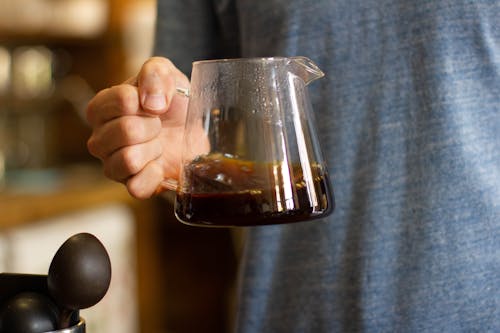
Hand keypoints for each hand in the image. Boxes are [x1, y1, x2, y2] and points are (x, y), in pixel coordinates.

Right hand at [86, 57, 189, 198]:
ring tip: (158, 144)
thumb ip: (155, 73)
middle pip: (126, 131)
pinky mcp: (131, 186)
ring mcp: (112, 165)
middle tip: (158, 125)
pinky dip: (155, 175)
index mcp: (100, 108)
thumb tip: (152, 103)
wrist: (193, 129)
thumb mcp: (166, 73)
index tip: (154, 103)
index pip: (122, 101)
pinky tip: (160, 164)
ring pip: (129, 159)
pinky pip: (136, 187)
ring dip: (154, 149)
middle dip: (153, 125)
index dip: (147, 101)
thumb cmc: (171, 101)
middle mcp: (99, 139)